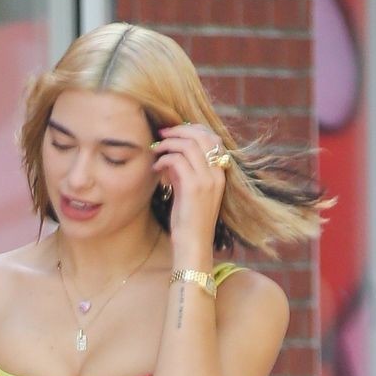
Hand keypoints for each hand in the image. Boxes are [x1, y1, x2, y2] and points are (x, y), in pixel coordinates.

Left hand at [151, 123, 228, 253]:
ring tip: (155, 150)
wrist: (193, 246)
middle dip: (179, 131)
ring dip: (169, 144)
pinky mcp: (193, 188)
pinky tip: (156, 167)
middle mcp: (217, 174)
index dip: (193, 129)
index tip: (174, 132)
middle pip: (202, 136)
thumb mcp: (189, 193)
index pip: (213, 138)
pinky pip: (177, 161)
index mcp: (220, 174)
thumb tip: (172, 157)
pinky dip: (164, 159)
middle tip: (161, 134)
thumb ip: (185, 174)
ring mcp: (207, 180)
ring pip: (189, 145)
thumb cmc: (189, 223)